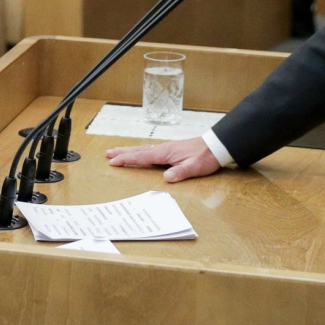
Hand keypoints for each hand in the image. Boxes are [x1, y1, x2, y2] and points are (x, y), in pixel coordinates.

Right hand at [106, 137, 220, 181]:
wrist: (216, 146)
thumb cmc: (206, 157)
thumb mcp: (194, 167)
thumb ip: (180, 172)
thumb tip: (166, 178)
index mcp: (166, 153)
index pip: (142, 156)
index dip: (127, 159)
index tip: (113, 161)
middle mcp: (163, 149)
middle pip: (139, 150)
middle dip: (123, 153)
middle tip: (108, 153)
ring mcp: (167, 148)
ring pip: (143, 149)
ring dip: (129, 151)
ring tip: (117, 151)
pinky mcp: (171, 150)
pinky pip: (150, 150)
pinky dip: (140, 151)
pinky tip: (139, 153)